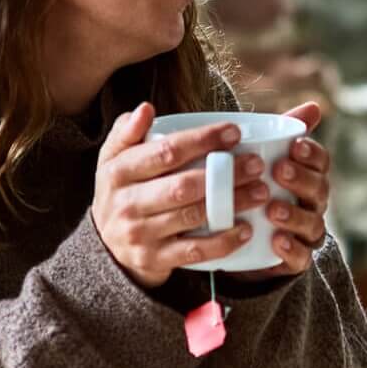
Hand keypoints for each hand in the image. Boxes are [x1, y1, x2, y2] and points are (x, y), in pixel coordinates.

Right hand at [92, 103, 254, 288]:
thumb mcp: (115, 158)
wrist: (105, 245)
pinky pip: (193, 251)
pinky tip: (245, 229)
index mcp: (118, 171)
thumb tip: (146, 108)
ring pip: (192, 217)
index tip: (234, 133)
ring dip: (231, 204)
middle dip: (225, 174)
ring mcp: (140, 234)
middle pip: (183, 185)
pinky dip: (222, 242)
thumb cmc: (122, 190)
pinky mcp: (154, 259)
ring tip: (261, 192)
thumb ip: (128, 132)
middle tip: (256, 165)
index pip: (165, 152)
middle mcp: (126, 203)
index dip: (202, 140)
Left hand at [223, 101, 331, 281]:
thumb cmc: (261, 189)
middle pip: (319, 190)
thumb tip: (314, 106)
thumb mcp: (265, 161)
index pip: (321, 162)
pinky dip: (291, 249)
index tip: (294, 145)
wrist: (245, 240)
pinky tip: (276, 241)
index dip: (311, 154)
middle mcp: (313, 204)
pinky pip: (300, 257)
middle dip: (302, 179)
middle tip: (280, 170)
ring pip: (312, 224)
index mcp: (309, 176)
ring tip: (273, 209)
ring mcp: (306, 233)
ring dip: (294, 216)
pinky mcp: (294, 259)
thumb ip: (284, 133)